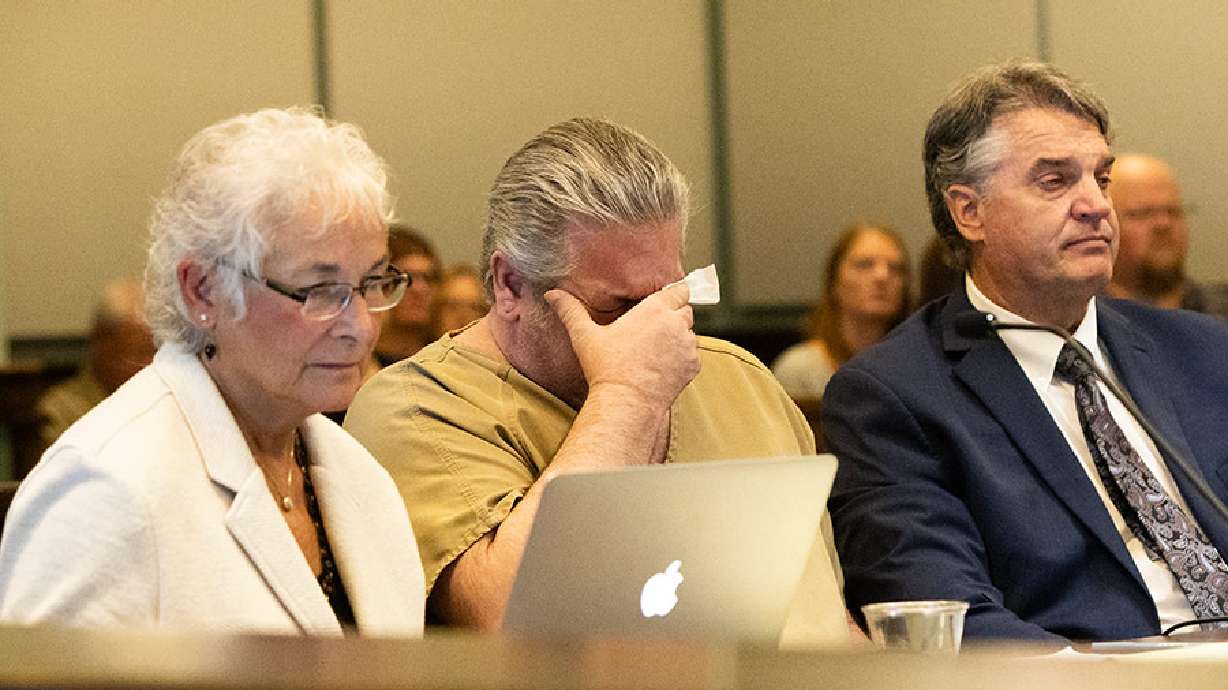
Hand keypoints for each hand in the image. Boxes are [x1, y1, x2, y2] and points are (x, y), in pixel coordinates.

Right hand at [544, 281, 698, 412]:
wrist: (627, 402)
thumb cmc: (606, 368)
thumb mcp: (585, 336)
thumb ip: (570, 310)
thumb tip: (552, 294)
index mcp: (654, 309)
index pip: (678, 289)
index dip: (670, 294)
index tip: (659, 301)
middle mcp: (676, 323)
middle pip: (685, 308)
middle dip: (673, 314)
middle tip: (653, 327)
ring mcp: (688, 345)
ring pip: (690, 331)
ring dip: (679, 335)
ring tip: (656, 348)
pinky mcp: (693, 365)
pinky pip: (693, 353)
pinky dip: (683, 356)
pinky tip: (662, 364)